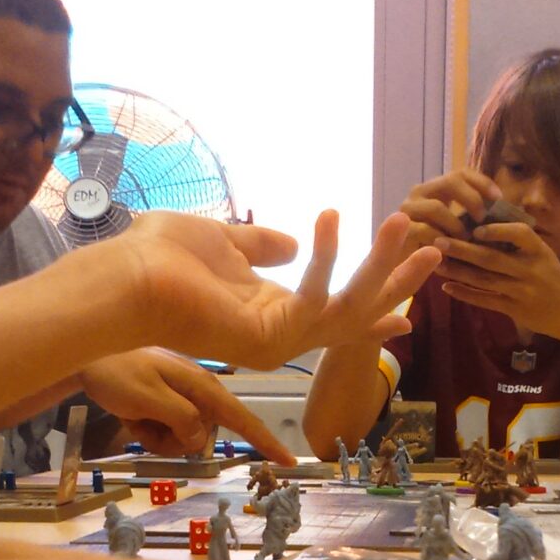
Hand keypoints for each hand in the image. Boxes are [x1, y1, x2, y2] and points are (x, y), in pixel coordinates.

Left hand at [77, 348, 295, 463]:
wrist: (84, 356)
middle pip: (204, 437)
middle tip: (144, 424)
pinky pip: (167, 432)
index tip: (290, 462)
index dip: (267, 441)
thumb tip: (200, 437)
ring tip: (135, 415)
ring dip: (158, 437)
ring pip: (183, 438)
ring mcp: (181, 398)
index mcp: (201, 387)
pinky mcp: (165, 403)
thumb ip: (182, 419)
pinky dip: (148, 431)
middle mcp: (198, 392)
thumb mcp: (149, 398)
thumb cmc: (115, 371)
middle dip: (176, 442)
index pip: (242, 418)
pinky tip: (131, 415)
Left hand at [121, 210, 440, 370]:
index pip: (331, 314)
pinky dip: (325, 257)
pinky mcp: (271, 336)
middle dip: (396, 283)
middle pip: (355, 313)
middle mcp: (279, 333)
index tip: (408, 310)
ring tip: (407, 224)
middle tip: (435, 251)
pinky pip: (315, 296)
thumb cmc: (159, 260)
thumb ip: (259, 244)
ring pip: (350, 308)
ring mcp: (278, 340)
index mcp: (268, 312)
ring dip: (382, 267)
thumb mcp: (222, 240)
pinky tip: (329, 218)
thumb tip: (291, 243)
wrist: (123, 281)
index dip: (372, 309)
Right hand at [398, 169, 502, 251]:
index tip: (499, 199)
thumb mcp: (457, 228)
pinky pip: (423, 230)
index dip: (482, 182)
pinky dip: (440, 241)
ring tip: (465, 240)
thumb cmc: (436, 248)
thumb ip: (472, 216)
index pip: (462, 173)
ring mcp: (408, 209)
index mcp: (436, 189)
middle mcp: (420, 192)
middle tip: (482, 219)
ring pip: (437, 207)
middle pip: (450, 181)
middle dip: (472, 199)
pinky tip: (448, 252)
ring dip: (456, 224)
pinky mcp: (401, 228)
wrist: (403, 268)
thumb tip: (502, 210)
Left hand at [434, 222, 559, 337]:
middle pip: (492, 258)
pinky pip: (486, 300)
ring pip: (484, 280)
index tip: (476, 228)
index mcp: (540, 251)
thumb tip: (485, 226)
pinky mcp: (515, 309)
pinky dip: (465, 294)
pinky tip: (447, 287)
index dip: (497, 230)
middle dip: (463, 249)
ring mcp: (522, 291)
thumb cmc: (555, 279)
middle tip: (439, 240)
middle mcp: (531, 270)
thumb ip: (520, 244)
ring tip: (437, 263)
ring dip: (458, 271)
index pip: (520, 234)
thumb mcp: (545, 256)